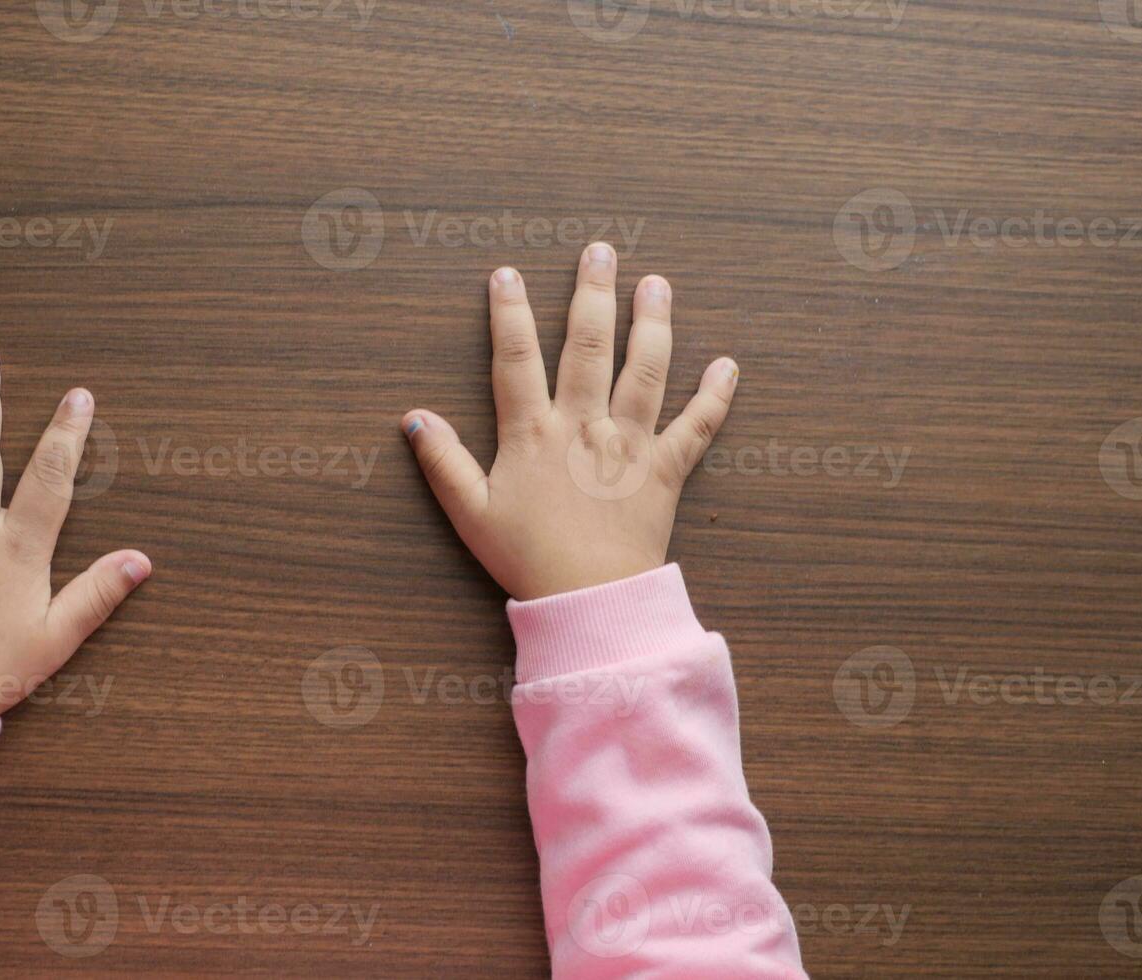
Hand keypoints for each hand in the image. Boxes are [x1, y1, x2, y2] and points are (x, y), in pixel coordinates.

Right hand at [402, 244, 737, 599]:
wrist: (589, 600)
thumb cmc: (526, 559)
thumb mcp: (470, 513)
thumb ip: (442, 462)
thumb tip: (413, 418)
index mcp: (532, 433)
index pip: (516, 356)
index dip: (508, 312)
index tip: (506, 274)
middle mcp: (583, 425)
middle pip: (588, 345)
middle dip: (592, 293)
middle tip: (600, 250)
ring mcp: (629, 444)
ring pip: (645, 370)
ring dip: (653, 323)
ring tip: (657, 284)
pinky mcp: (666, 471)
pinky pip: (696, 427)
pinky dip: (714, 396)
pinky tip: (728, 365)